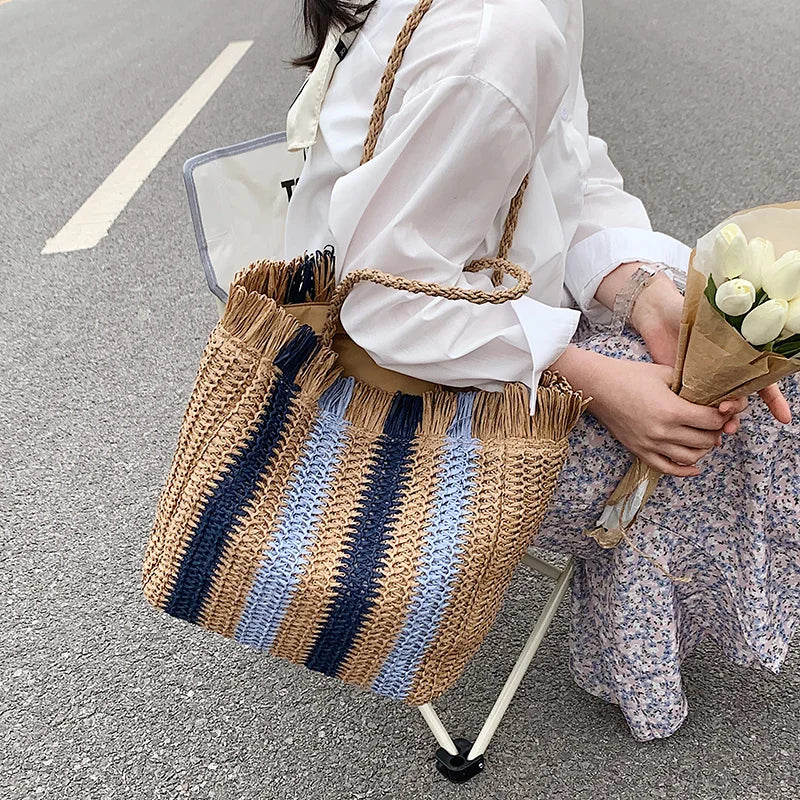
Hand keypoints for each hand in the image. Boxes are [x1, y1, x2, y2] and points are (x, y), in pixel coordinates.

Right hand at [587, 356, 745, 476]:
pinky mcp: (639, 451)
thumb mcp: (665, 374)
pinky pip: (667, 468)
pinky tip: (695, 467)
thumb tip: (714, 394)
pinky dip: (684, 471)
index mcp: (672, 410)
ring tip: (704, 438)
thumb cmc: (631, 375)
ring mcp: (650, 444)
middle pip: (705, 440)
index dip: (724, 415)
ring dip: (703, 449)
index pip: (712, 420)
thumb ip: (691, 385)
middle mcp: (662, 431)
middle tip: (716, 422)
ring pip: (690, 458)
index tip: (724, 409)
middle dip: (716, 431)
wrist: (598, 386)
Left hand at [627, 270, 790, 425]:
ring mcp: (703, 381)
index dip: (774, 401)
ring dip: (723, 420)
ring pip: (719, 407)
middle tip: (726, 410)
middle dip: (737, 409)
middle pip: (738, 397)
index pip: (762, 382)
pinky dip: (700, 419)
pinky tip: (702, 427)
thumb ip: (735, 333)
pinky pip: (695, 407)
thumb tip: (755, 335)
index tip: (783, 418)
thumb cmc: (689, 311)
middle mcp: (723, 372)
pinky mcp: (683, 387)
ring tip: (721, 428)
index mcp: (738, 357)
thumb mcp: (716, 320)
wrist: (658, 314)